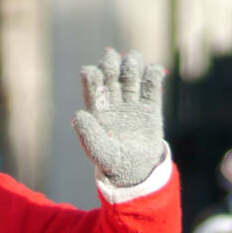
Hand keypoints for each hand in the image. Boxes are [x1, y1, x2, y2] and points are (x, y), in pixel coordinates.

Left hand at [71, 49, 165, 187]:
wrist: (137, 170)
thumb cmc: (113, 162)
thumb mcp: (99, 152)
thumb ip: (88, 135)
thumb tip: (77, 115)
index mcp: (96, 106)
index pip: (91, 77)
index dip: (93, 72)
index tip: (97, 78)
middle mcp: (113, 98)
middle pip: (111, 66)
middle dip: (112, 62)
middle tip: (116, 73)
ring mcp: (132, 98)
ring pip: (131, 66)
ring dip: (133, 62)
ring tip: (134, 74)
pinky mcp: (151, 102)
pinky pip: (153, 77)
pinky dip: (153, 71)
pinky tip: (152, 78)